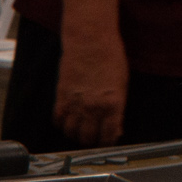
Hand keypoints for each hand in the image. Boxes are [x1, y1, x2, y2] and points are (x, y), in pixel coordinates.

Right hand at [53, 28, 129, 145]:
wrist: (90, 39)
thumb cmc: (111, 58)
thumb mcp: (123, 85)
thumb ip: (118, 110)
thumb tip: (115, 130)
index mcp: (113, 104)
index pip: (108, 137)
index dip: (107, 142)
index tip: (106, 141)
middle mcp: (93, 108)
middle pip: (87, 138)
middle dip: (91, 140)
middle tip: (93, 136)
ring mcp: (75, 103)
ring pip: (71, 132)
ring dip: (75, 134)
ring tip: (80, 128)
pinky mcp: (61, 96)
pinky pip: (58, 120)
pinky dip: (62, 124)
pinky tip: (69, 118)